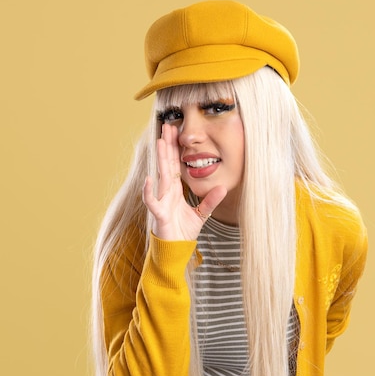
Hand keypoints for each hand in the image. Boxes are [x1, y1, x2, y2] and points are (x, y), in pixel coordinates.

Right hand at [142, 124, 226, 240]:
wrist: (175, 249)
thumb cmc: (183, 231)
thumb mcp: (201, 214)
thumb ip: (210, 201)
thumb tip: (223, 188)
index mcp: (175, 190)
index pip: (174, 164)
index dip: (174, 148)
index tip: (174, 131)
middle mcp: (166, 192)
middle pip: (167, 164)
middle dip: (167, 145)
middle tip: (167, 125)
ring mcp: (162, 202)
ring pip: (161, 176)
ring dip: (160, 159)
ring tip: (159, 141)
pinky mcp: (159, 215)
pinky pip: (152, 202)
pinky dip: (149, 192)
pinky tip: (149, 179)